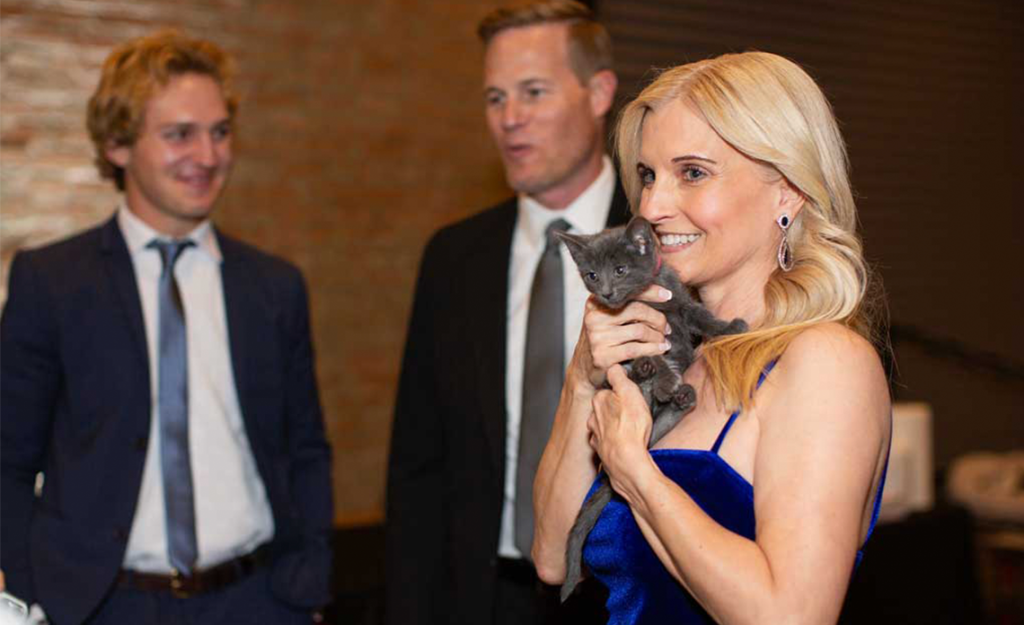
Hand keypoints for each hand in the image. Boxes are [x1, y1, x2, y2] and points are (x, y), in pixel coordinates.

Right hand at [568, 286, 672, 390]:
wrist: (584, 368)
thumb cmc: (603, 339)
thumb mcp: (608, 317)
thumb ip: (625, 305)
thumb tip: (661, 295)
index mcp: (595, 302)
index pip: (627, 292)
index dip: (651, 292)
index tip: (668, 296)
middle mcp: (594, 317)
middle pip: (637, 310)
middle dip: (658, 319)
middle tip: (666, 328)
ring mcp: (597, 337)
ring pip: (639, 331)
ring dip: (657, 336)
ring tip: (663, 340)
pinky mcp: (603, 355)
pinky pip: (636, 349)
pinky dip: (653, 349)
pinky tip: (660, 349)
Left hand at [588, 365, 656, 494]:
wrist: (627, 462)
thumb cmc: (630, 428)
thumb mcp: (630, 393)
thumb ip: (619, 377)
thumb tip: (613, 367)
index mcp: (599, 400)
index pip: (608, 389)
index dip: (620, 391)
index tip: (629, 395)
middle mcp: (593, 417)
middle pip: (604, 407)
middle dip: (615, 408)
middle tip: (632, 413)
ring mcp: (596, 435)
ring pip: (604, 425)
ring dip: (613, 426)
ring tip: (629, 429)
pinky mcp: (601, 451)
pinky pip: (607, 442)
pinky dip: (613, 441)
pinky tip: (624, 443)